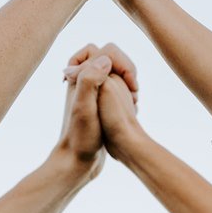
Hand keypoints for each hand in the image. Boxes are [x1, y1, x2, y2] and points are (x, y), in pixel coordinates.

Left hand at [63, 41, 148, 162]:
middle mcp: (84, 82)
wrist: (78, 162)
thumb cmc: (80, 138)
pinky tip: (132, 110)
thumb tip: (105, 59)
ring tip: (134, 100)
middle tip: (134, 89)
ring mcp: (92, 93)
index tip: (129, 83)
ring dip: (128, 81)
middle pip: (110, 58)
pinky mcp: (100, 105)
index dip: (120, 62)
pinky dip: (128, 93)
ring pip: (115, 73)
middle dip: (126, 69)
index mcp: (78, 77)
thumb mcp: (84, 108)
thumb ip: (90, 81)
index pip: (102, 50)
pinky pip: (118, 87)